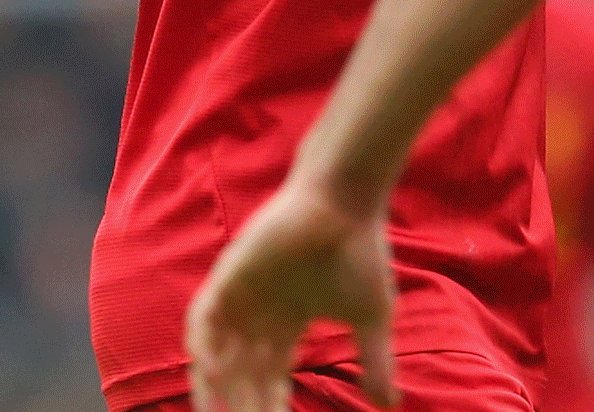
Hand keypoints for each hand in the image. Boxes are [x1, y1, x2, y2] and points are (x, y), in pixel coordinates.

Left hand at [186, 181, 398, 411]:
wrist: (347, 202)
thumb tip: (391, 406)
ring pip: (215, 353)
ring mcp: (241, 295)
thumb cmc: (361, 253)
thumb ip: (376, 361)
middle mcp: (258, 314)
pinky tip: (215, 370)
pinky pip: (202, 320)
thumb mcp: (372, 317)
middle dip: (243, 405)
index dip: (270, 406)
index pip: (269, 378)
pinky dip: (204, 347)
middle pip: (240, 374)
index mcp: (286, 324)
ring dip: (214, 387)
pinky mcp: (228, 275)